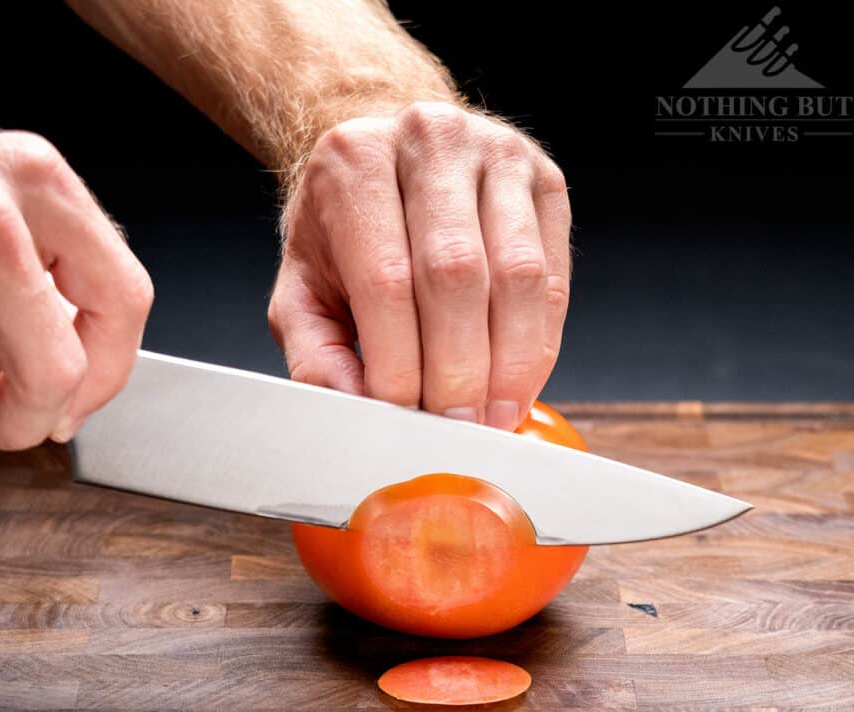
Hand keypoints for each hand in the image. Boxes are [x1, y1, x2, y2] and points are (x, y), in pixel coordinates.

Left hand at [268, 101, 570, 429]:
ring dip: (509, 363)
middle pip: (457, 274)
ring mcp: (497, 154)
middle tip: (453, 427)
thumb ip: (315, 350)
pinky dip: (538, 342)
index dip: (401, 362)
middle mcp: (430, 141)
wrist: (387, 153)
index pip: (386, 279)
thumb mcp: (301, 285)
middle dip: (459, 370)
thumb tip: (356, 407)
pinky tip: (517, 381)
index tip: (402, 415)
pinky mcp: (544, 181)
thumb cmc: (343, 226)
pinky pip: (551, 277)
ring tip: (492, 415)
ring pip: (518, 275)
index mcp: (356, 163)